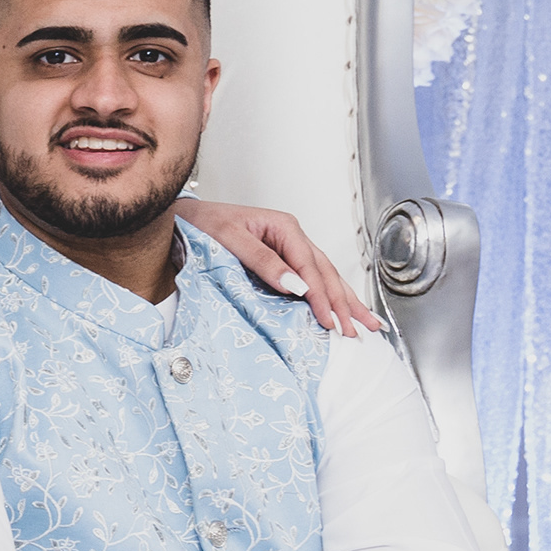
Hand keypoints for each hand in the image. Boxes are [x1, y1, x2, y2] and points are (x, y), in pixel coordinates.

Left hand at [181, 199, 376, 334]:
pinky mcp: (284, 261)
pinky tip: (344, 309)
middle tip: (356, 330)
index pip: (310, 266)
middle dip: (344, 303)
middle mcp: (292, 236)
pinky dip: (331, 296)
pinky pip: (314, 279)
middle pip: (326, 272)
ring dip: (347, 301)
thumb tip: (296, 285)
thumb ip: (262, 261)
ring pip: (327, 276)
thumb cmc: (202, 225)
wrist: (183, 220)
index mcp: (284, 227)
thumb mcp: (230, 239)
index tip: (328, 320)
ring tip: (368, 324)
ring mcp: (290, 248)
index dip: (321, 296)